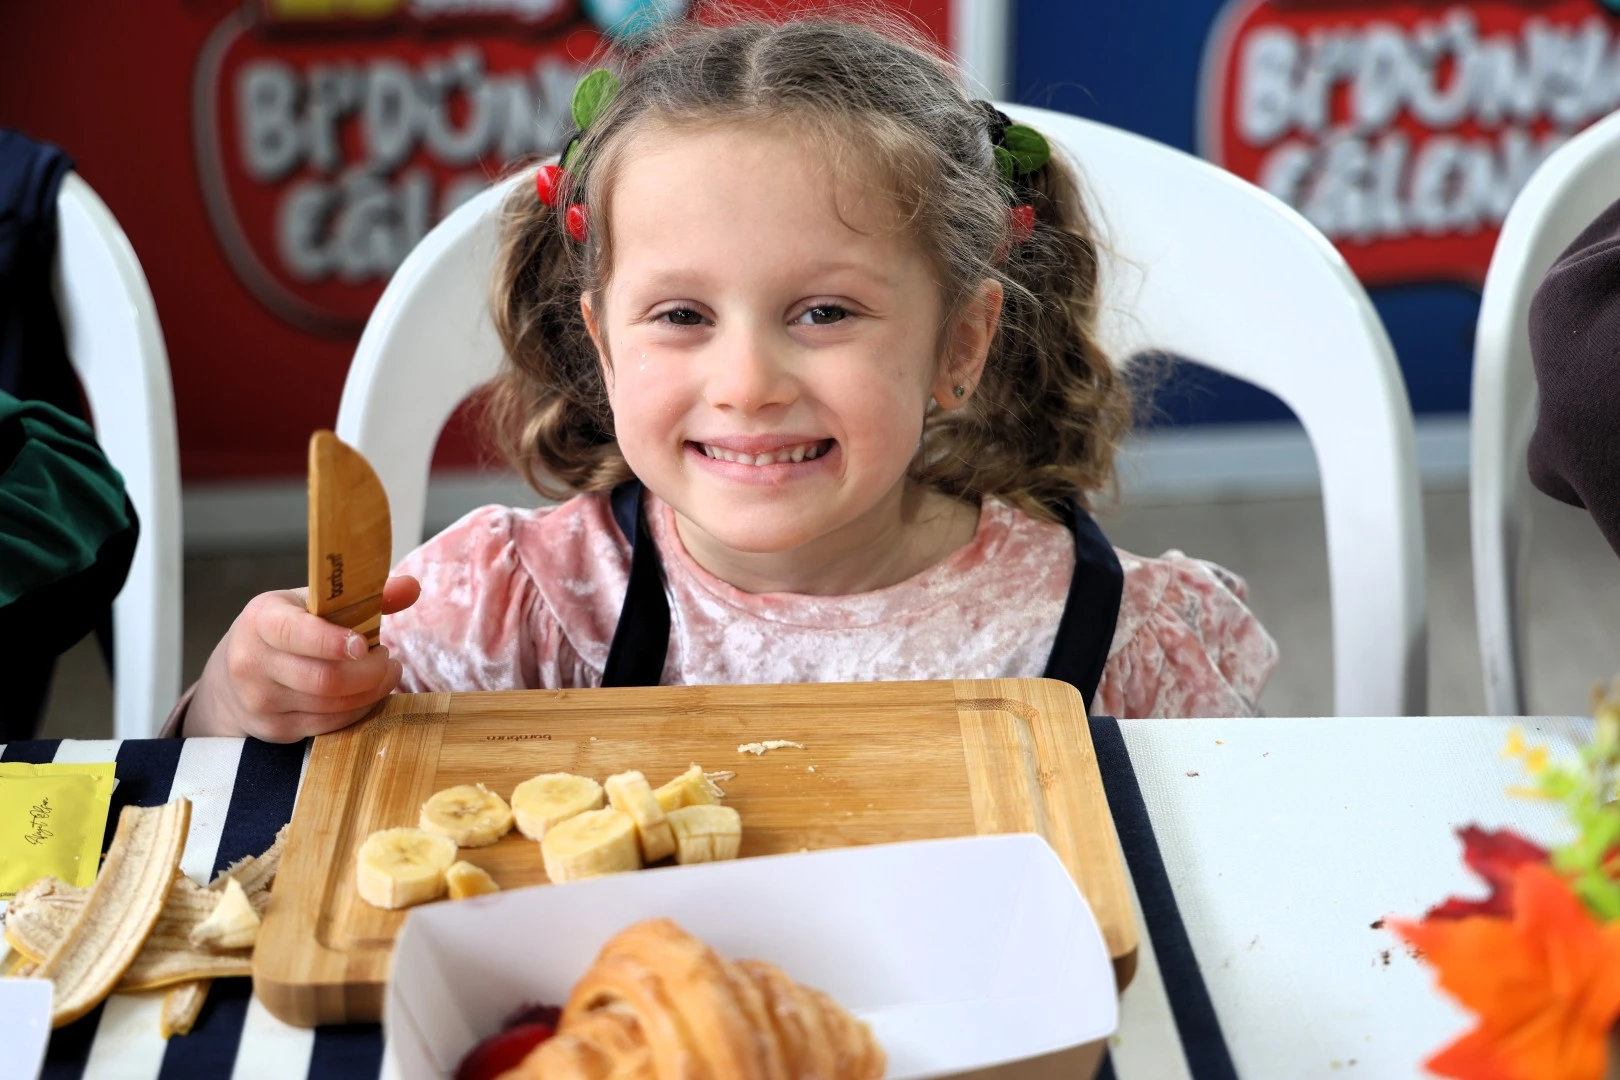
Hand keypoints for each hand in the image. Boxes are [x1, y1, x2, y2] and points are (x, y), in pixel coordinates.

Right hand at [186, 576, 421, 740]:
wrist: (231, 678)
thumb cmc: (284, 632)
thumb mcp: (309, 603)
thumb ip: (361, 596)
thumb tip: (411, 587)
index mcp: (261, 620)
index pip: (295, 633)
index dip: (334, 641)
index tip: (364, 643)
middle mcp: (253, 662)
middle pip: (324, 679)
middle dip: (370, 671)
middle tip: (388, 658)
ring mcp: (260, 701)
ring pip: (331, 705)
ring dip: (371, 690)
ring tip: (385, 672)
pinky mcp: (275, 729)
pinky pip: (330, 725)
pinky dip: (358, 709)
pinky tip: (367, 692)